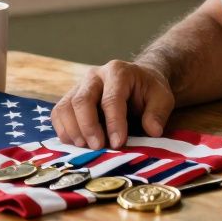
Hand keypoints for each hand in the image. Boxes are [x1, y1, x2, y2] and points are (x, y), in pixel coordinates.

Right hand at [51, 60, 174, 149]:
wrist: (137, 80)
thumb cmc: (148, 90)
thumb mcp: (162, 97)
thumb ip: (158, 113)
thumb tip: (153, 131)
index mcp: (118, 72)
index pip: (112, 98)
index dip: (114, 123)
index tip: (118, 143)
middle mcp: (95, 75)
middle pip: (82, 100)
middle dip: (88, 127)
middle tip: (98, 147)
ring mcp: (79, 85)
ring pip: (65, 107)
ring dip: (72, 130)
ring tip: (85, 148)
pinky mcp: (70, 98)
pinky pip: (59, 113)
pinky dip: (63, 130)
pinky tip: (76, 143)